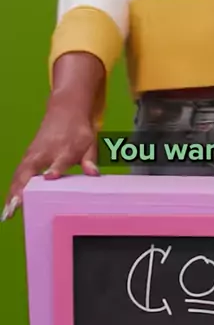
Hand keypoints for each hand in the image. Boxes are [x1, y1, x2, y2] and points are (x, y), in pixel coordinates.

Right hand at [2, 106, 98, 220]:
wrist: (66, 111)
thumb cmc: (79, 132)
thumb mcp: (89, 143)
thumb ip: (90, 160)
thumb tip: (93, 173)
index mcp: (64, 149)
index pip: (59, 162)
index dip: (55, 169)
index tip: (50, 178)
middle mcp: (45, 152)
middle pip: (31, 171)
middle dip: (22, 189)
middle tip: (16, 208)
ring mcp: (33, 155)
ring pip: (20, 175)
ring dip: (13, 193)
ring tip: (8, 213)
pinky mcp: (27, 157)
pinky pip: (18, 175)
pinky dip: (12, 190)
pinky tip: (9, 205)